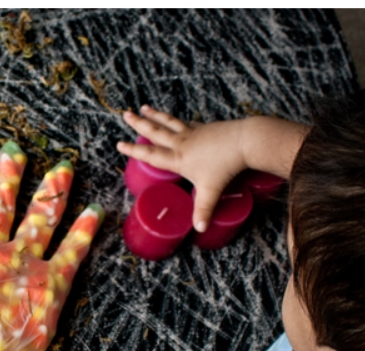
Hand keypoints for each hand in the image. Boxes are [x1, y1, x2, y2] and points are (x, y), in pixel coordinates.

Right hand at [117, 105, 247, 232]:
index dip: (133, 150)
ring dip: (155, 115)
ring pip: (168, 122)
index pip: (150, 154)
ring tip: (144, 107)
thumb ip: (203, 210)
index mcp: (178, 158)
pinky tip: (174, 119)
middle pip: (155, 131)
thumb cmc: (226, 166)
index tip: (119, 144)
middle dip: (139, 123)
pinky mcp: (204, 127)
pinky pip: (184, 123)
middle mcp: (182, 143)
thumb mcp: (212, 191)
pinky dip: (175, 120)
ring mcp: (193, 132)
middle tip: (125, 114)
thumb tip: (199, 229)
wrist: (244, 141)